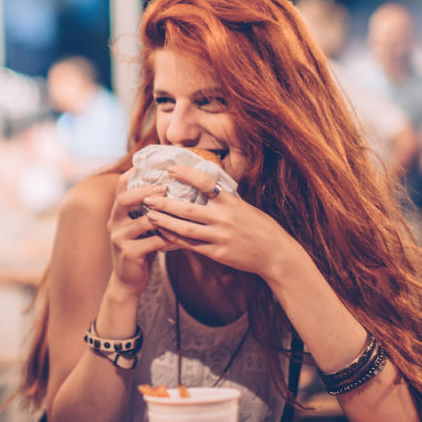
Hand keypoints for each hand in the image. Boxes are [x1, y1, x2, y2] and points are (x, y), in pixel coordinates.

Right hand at [106, 170, 170, 295]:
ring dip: (163, 216)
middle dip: (146, 191)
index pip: (121, 186)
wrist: (128, 281)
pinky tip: (181, 236)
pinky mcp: (129, 253)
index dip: (135, 173)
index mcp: (117, 213)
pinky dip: (168, 238)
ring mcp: (120, 238)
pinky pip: (153, 242)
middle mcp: (114, 222)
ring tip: (180, 211)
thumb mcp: (140, 227)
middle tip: (165, 188)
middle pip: (125, 199)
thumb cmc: (140, 249)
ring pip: (143, 221)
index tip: (152, 164)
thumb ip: (147, 210)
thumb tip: (171, 187)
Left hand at [141, 165, 300, 279]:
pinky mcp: (218, 254)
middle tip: (147, 196)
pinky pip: (191, 245)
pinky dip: (175, 239)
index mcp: (232, 202)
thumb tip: (204, 185)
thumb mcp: (244, 207)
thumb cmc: (259, 227)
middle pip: (188, 209)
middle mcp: (225, 218)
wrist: (275, 254)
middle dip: (165, 203)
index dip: (186, 174)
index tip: (169, 168)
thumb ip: (223, 199)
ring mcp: (220, 237)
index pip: (205, 182)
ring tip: (149, 215)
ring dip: (165, 222)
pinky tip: (163, 234)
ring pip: (186, 229)